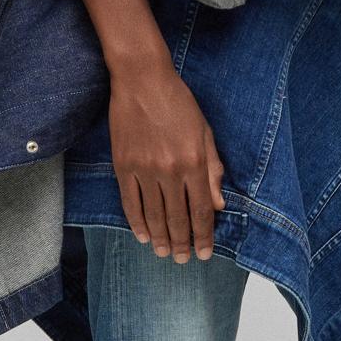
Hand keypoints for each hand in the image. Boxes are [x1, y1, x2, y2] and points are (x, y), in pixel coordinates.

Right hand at [107, 60, 226, 261]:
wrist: (142, 79)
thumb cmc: (179, 103)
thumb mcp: (205, 132)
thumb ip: (213, 170)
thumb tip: (218, 205)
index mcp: (194, 162)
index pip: (201, 210)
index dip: (203, 236)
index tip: (204, 253)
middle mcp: (170, 170)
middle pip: (177, 218)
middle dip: (182, 243)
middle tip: (182, 260)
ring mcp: (144, 169)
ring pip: (153, 215)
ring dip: (160, 238)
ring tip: (164, 253)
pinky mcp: (123, 165)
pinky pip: (130, 202)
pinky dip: (136, 222)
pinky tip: (143, 235)